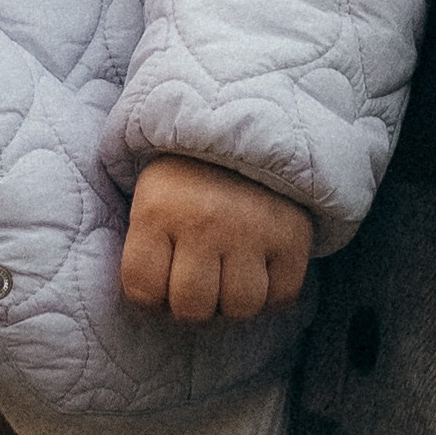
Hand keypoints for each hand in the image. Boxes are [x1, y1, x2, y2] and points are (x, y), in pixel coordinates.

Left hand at [120, 157, 311, 322]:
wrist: (248, 126)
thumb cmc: (189, 177)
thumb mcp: (150, 197)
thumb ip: (144, 248)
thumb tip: (151, 308)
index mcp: (157, 208)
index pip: (143, 289)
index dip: (150, 295)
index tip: (160, 277)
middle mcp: (204, 221)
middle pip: (192, 308)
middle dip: (192, 303)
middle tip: (197, 279)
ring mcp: (251, 229)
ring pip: (240, 307)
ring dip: (233, 299)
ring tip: (229, 271)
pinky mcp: (292, 236)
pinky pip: (281, 296)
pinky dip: (271, 292)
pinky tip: (260, 266)